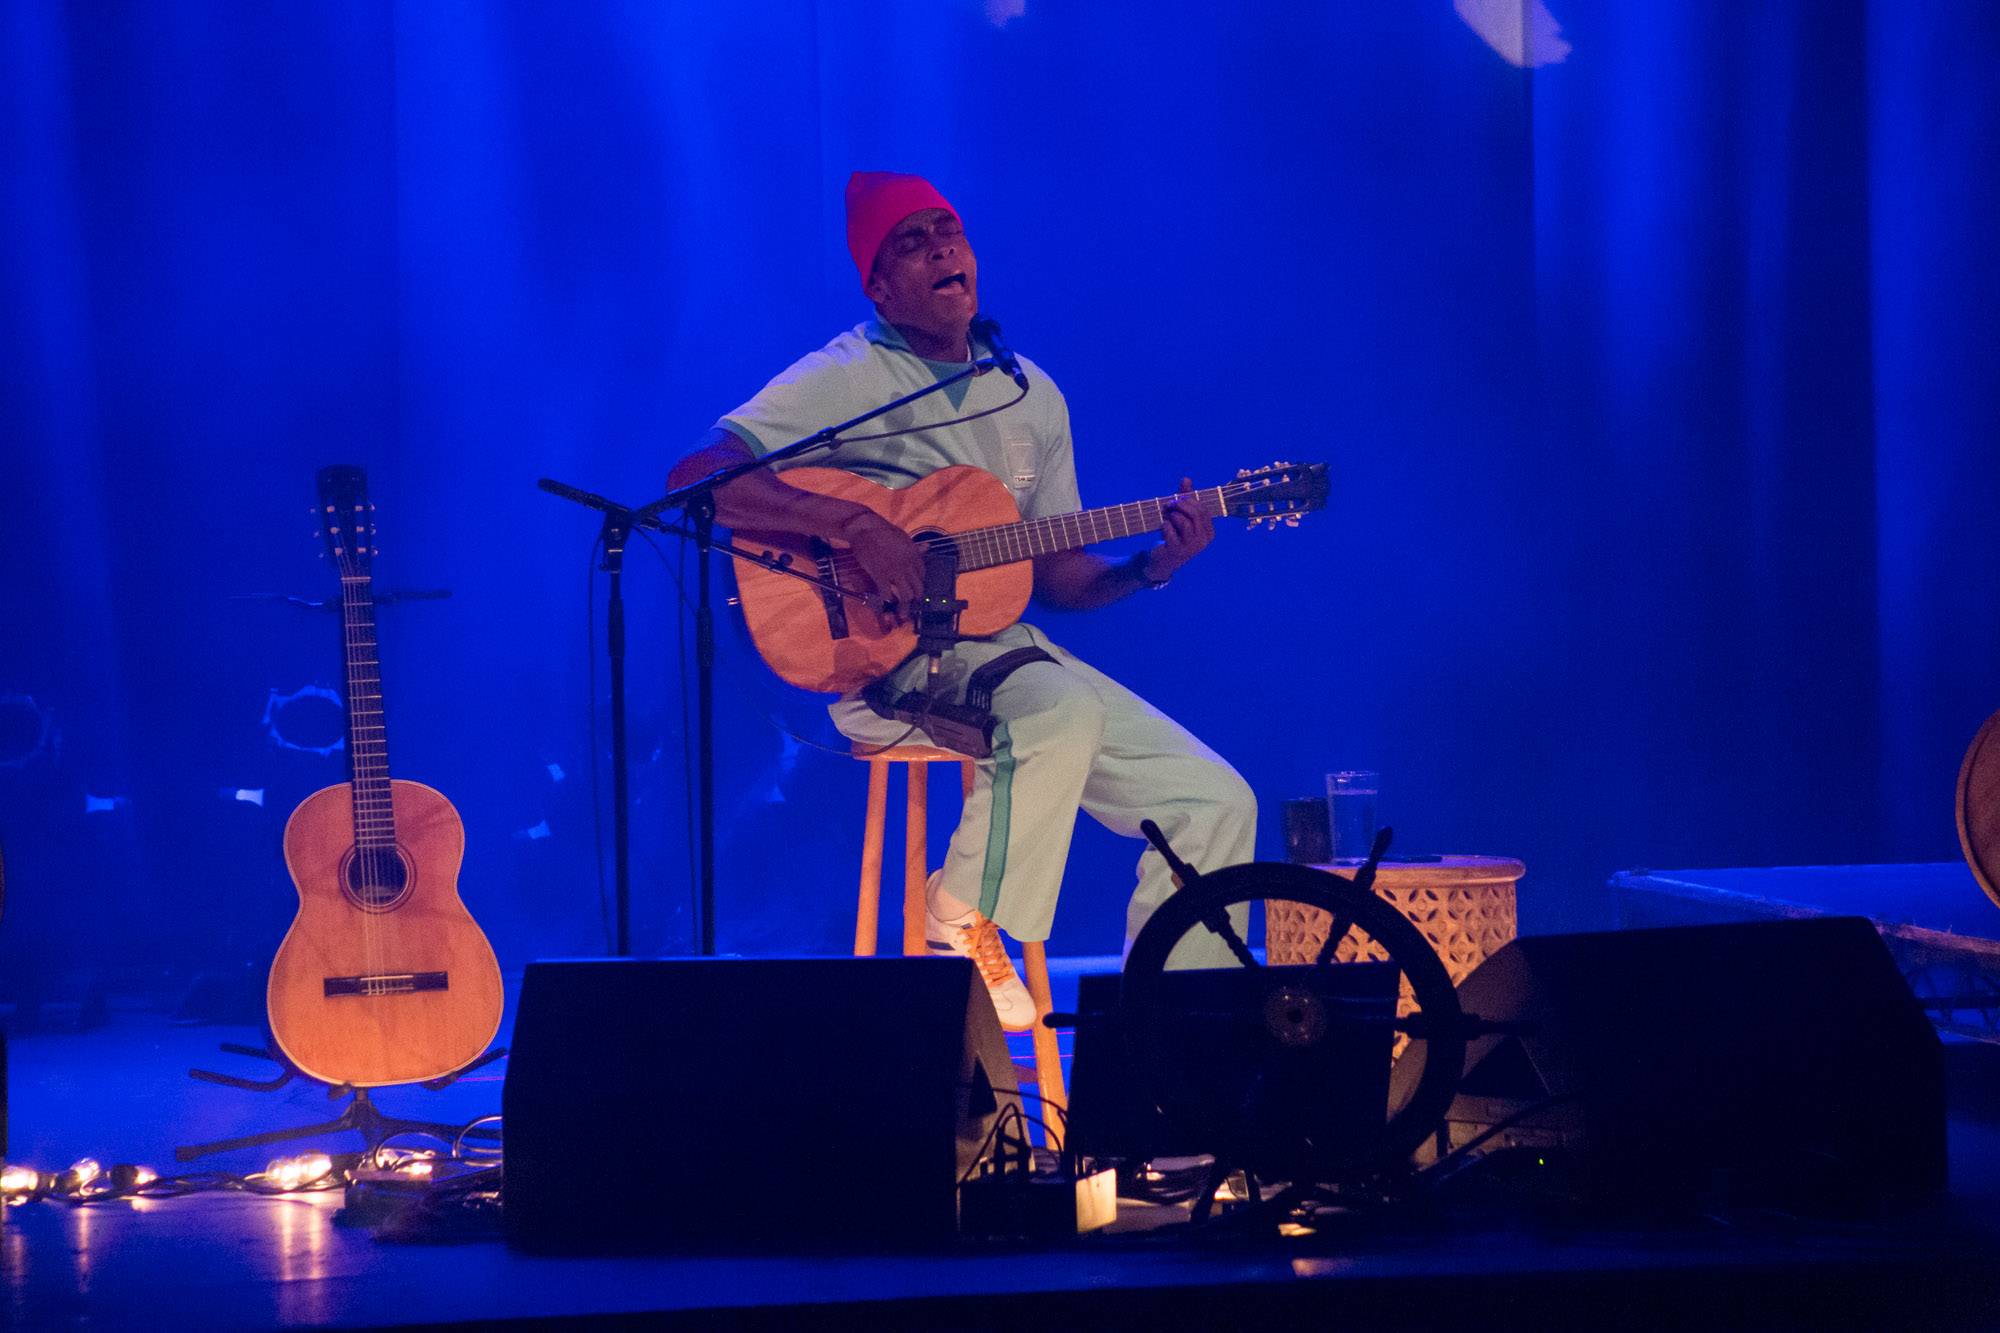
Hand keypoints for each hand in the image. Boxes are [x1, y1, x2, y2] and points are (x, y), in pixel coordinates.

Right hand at [841, 510, 925, 626]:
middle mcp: (908, 565)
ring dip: (903, 606)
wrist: (865, 528)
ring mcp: (895, 571)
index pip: (922, 576)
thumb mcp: (903, 537)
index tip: (916, 590)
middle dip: (915, 600)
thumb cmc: (882, 531)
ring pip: (906, 595)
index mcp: (914, 555)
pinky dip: (886, 600)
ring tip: (900, 613)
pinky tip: (884, 601)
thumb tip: (927, 547)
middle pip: (918, 589)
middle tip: (911, 607)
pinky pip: (887, 593)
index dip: (919, 585)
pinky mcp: (881, 575)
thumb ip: (915, 547)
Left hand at [1149, 477, 1214, 578]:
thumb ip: (1185, 498)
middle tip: (1168, 505)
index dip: (1188, 500)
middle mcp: (1203, 541)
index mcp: (1208, 532)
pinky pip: (1170, 529)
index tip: (1175, 499)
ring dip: (1171, 515)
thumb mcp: (1181, 516)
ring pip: (1184, 520)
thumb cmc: (1174, 536)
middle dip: (1179, 504)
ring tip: (1165, 517)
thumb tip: (1186, 478)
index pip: (1203, 509)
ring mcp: (1191, 547)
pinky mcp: (1176, 550)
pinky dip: (1164, 525)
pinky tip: (1162, 528)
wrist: (1161, 561)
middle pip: (1195, 513)